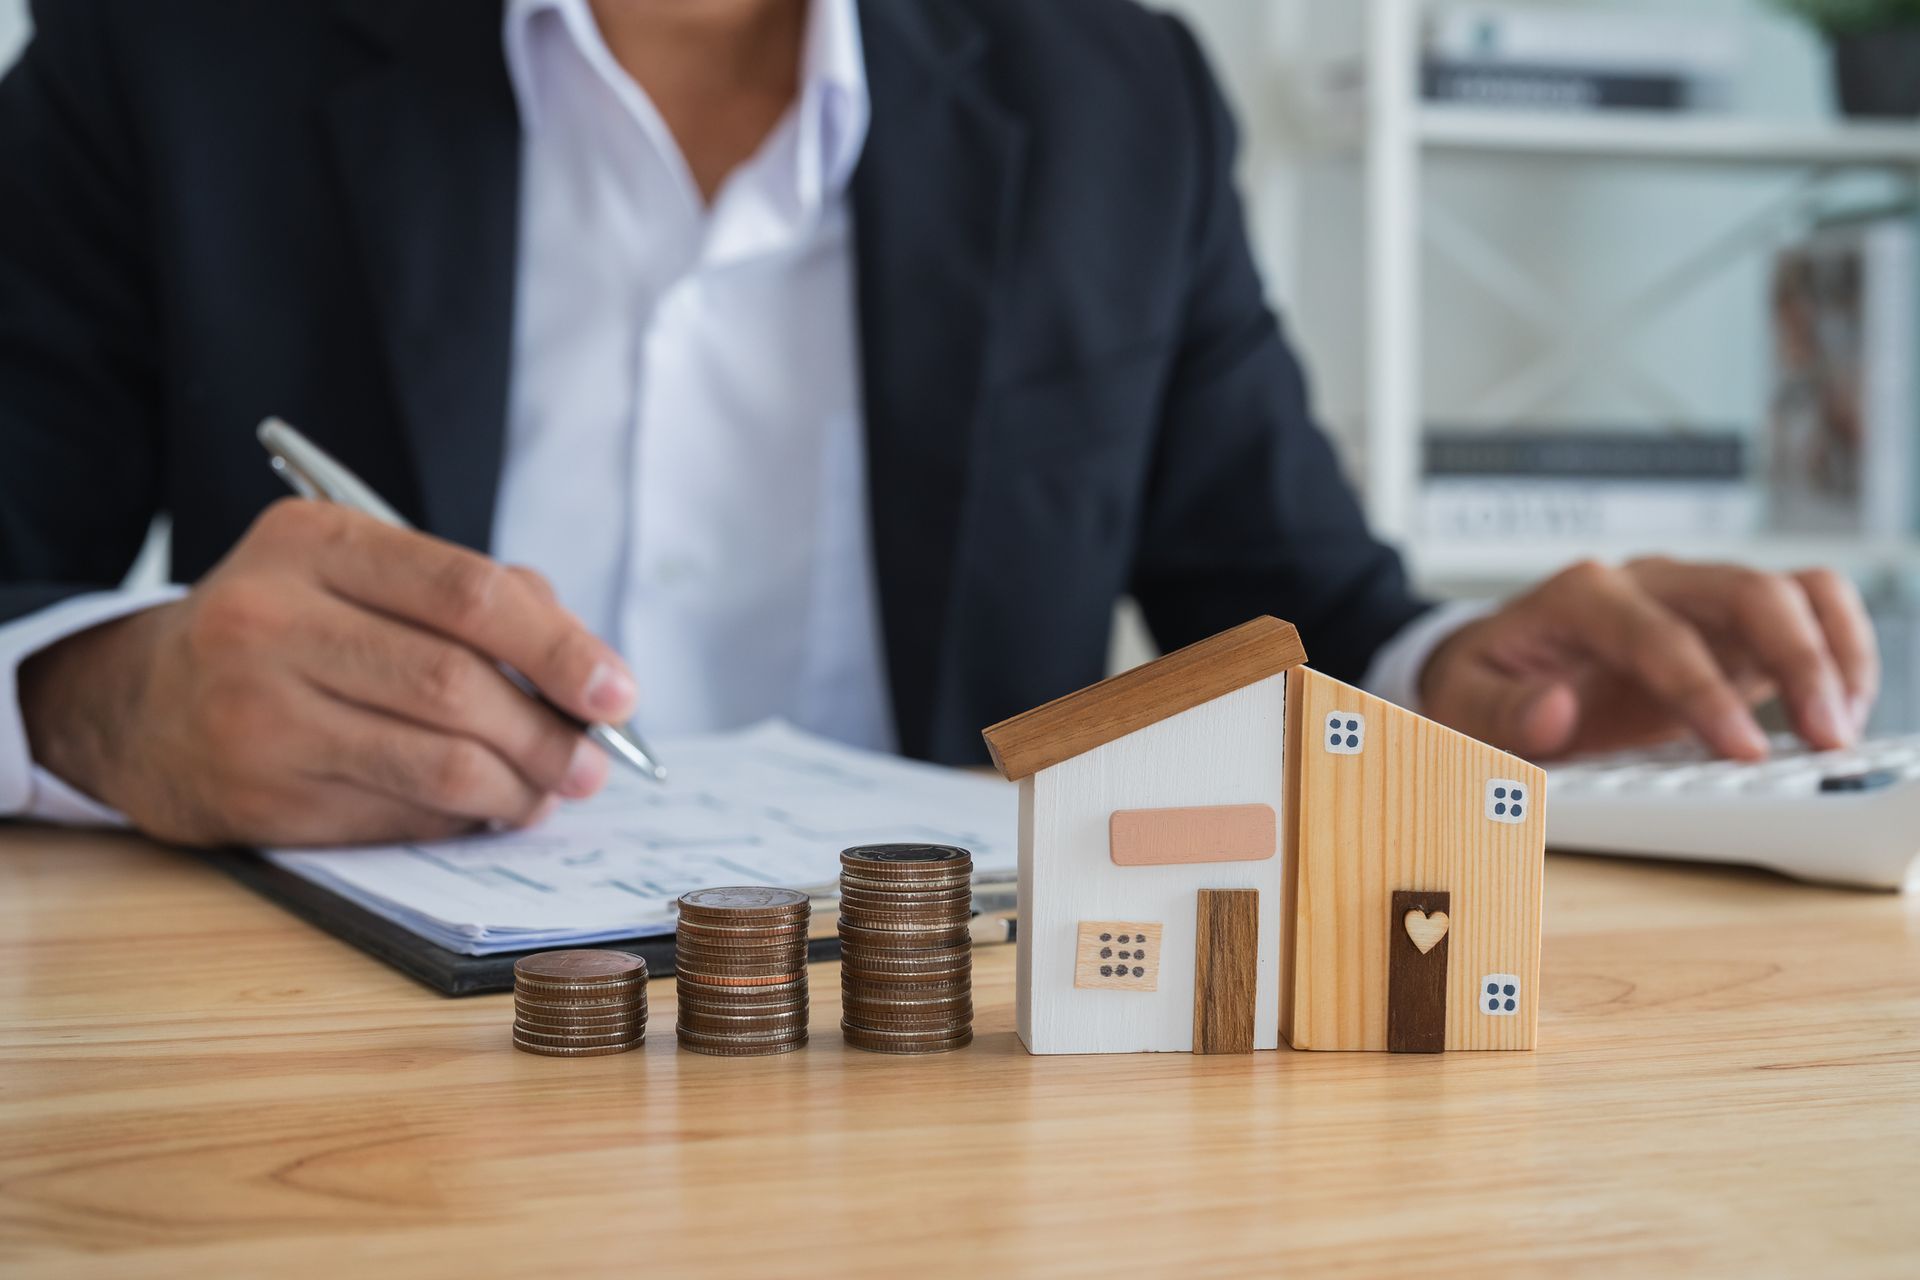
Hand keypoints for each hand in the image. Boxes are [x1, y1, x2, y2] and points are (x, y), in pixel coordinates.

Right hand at [19, 500, 637, 845]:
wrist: (144, 702)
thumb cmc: (292, 629)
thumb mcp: (360, 574)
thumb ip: (474, 600)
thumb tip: (586, 674)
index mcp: (314, 542)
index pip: (469, 592)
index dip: (561, 647)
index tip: (617, 692)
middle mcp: (272, 621)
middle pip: (457, 685)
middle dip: (548, 734)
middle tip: (592, 763)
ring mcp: (258, 714)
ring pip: (436, 764)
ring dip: (518, 789)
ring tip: (549, 791)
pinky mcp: (258, 796)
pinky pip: (399, 817)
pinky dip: (462, 820)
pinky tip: (481, 809)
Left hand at [1419, 558, 1878, 760]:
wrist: (1491, 667)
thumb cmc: (1481, 685)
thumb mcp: (1463, 703)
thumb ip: (1503, 709)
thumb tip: (1553, 711)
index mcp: (1581, 596)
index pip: (1659, 634)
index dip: (1706, 690)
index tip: (1743, 751)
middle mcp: (1647, 583)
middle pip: (1746, 591)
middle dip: (1798, 661)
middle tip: (1825, 740)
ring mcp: (1694, 600)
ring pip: (1790, 592)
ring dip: (1832, 652)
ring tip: (1841, 730)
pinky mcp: (1726, 629)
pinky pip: (1804, 612)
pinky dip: (1837, 650)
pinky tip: (1838, 711)